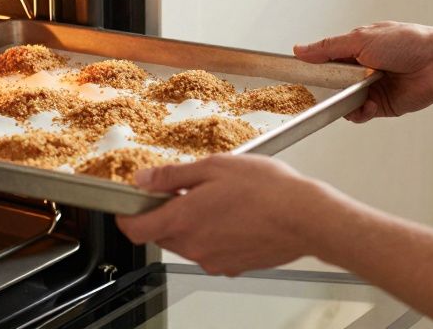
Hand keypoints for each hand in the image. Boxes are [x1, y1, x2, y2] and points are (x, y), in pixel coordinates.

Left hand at [116, 155, 326, 275]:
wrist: (306, 218)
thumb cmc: (267, 190)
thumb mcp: (214, 167)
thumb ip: (173, 176)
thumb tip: (144, 180)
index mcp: (183, 220)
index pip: (134, 229)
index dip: (126, 216)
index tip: (129, 204)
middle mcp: (194, 247)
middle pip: (161, 235)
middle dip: (166, 213)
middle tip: (187, 189)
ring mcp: (213, 260)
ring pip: (186, 242)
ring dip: (192, 223)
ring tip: (220, 199)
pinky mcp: (231, 267)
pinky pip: (210, 250)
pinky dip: (214, 234)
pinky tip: (235, 216)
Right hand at [294, 21, 432, 122]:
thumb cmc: (405, 42)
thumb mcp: (360, 39)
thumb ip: (328, 48)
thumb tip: (299, 49)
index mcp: (356, 47)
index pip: (326, 59)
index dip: (313, 68)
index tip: (299, 77)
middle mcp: (361, 68)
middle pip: (332, 83)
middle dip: (326, 90)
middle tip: (317, 95)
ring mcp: (371, 87)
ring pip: (344, 101)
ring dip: (344, 103)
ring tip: (350, 99)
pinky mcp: (382, 105)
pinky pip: (361, 113)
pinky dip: (360, 112)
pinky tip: (368, 106)